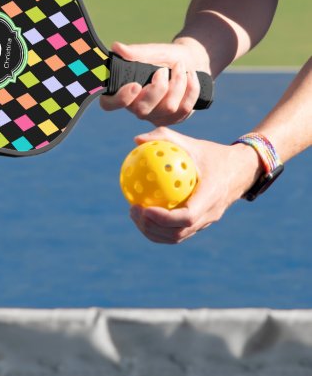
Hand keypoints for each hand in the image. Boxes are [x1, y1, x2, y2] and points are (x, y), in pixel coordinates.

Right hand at [100, 40, 209, 125]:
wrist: (191, 61)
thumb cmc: (166, 57)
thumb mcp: (153, 51)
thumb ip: (136, 52)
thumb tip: (116, 47)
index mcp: (124, 91)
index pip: (109, 104)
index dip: (120, 99)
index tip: (135, 85)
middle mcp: (136, 107)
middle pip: (142, 110)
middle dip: (158, 88)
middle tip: (163, 70)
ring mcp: (155, 116)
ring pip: (168, 108)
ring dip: (178, 83)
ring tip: (180, 67)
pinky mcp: (173, 119)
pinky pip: (184, 109)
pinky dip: (191, 88)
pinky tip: (191, 75)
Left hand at [128, 127, 262, 243]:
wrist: (241, 170)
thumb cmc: (213, 154)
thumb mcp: (192, 143)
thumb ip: (165, 138)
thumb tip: (136, 140)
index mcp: (211, 196)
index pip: (187, 217)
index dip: (164, 218)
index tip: (144, 208)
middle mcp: (210, 214)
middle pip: (178, 233)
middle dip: (152, 227)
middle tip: (133, 210)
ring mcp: (206, 222)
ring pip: (177, 237)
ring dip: (153, 231)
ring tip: (134, 214)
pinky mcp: (201, 224)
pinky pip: (178, 232)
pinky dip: (159, 229)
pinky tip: (143, 214)